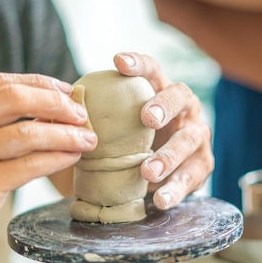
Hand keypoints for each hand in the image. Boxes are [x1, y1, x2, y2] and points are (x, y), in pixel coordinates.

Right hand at [0, 73, 96, 262]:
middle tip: (81, 113)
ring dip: (65, 133)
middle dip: (56, 102)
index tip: (65, 91)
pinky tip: (72, 157)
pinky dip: (57, 158)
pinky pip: (29, 166)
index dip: (39, 83)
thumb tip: (37, 106)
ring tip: (87, 138)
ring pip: (27, 133)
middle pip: (14, 98)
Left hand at [113, 52, 213, 209]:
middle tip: (147, 118)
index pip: (152, 70)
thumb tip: (59, 117)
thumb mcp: (120, 127)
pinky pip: (190, 177)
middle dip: (165, 106)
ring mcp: (197, 136)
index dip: (138, 64)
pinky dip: (175, 189)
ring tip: (147, 172)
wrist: (161, 174)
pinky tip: (160, 200)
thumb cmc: (133, 141)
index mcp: (161, 91)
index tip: (118, 62)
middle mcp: (185, 108)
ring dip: (168, 156)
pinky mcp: (202, 164)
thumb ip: (100, 119)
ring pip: (188, 141)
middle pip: (180, 97)